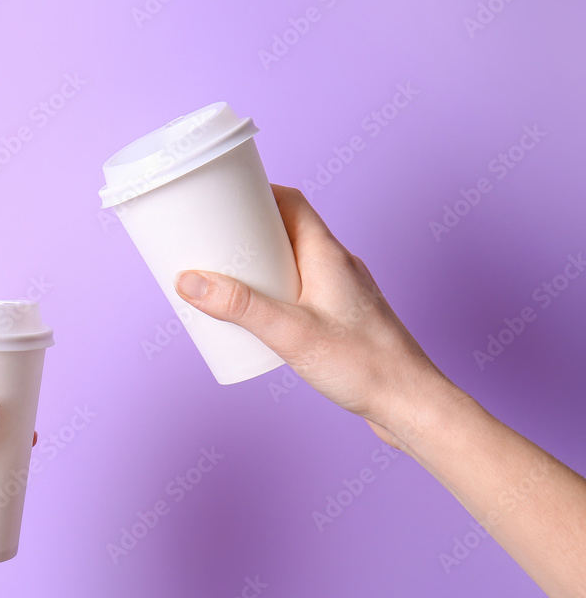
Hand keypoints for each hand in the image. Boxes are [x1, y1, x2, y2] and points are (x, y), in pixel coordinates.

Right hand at [174, 183, 463, 449]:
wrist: (409, 403)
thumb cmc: (363, 365)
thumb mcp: (290, 333)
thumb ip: (239, 306)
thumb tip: (189, 281)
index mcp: (328, 255)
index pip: (292, 202)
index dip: (257, 193)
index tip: (222, 199)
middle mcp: (338, 265)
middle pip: (288, 230)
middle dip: (248, 233)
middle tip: (212, 244)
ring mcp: (342, 291)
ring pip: (294, 261)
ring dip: (261, 264)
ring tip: (226, 279)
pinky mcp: (342, 317)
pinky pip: (301, 288)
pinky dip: (275, 289)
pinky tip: (259, 315)